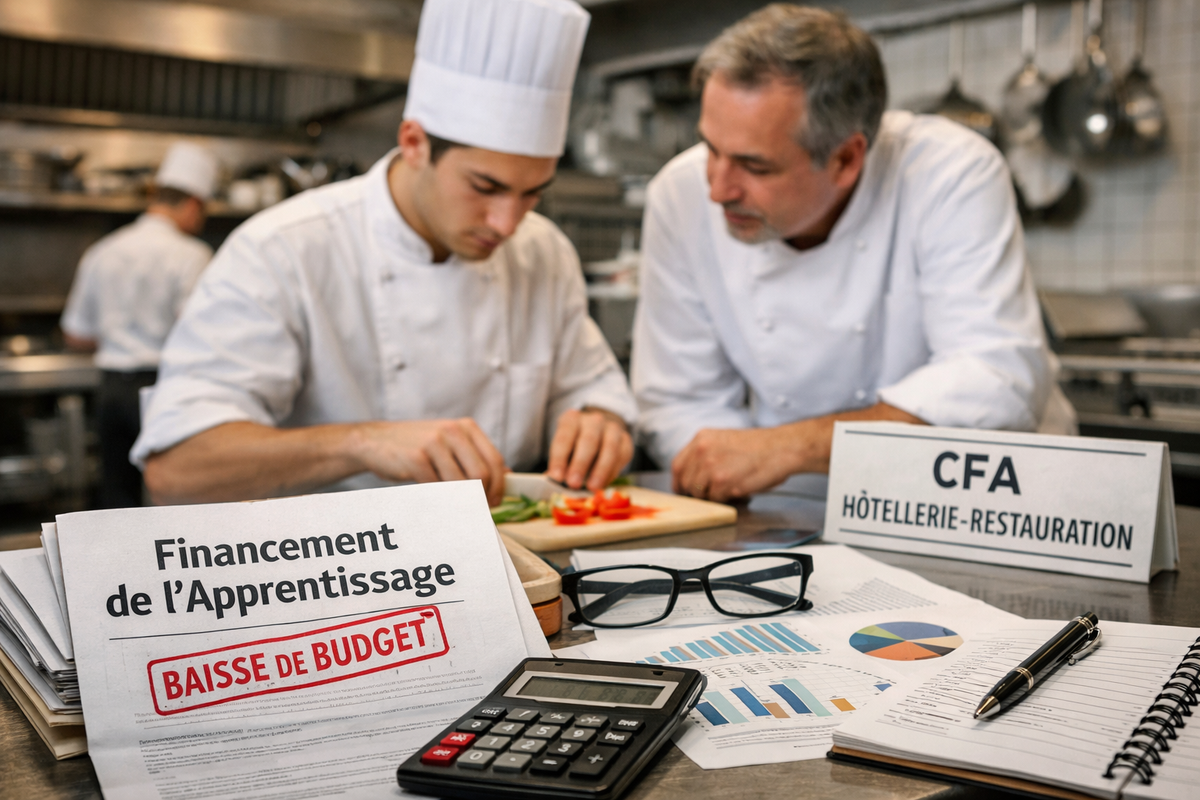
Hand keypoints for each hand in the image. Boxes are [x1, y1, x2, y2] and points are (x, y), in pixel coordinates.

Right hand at [350, 418, 507, 505]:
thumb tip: (508, 477)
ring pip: (460, 484)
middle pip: (482, 474)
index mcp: (466, 427)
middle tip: (477, 511)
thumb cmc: (418, 448)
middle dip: (483, 497)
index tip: (495, 502)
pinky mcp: (416, 457)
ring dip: (459, 501)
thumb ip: (476, 458)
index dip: (499, 486)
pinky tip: (433, 497)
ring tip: (452, 505)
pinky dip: (438, 498)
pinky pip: (436, 487)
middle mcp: (453, 431)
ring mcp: (434, 442)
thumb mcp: (450, 445)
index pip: (495, 460)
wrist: (376, 441)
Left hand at [545, 408, 632, 491]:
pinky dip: (612, 472)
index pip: (564, 437)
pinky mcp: (625, 440)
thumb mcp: (564, 450)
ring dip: (600, 470)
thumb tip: (556, 483)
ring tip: (592, 487)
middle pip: (588, 440)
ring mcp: (612, 428)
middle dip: (580, 464)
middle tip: (573, 484)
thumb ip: (561, 465)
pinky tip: (603, 484)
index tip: (556, 477)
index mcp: (572, 419)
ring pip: (609, 448)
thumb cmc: (575, 445)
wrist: (600, 434)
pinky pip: (621, 456)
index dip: (559, 458)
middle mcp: (593, 420)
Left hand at [671, 427, 803, 501]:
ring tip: (731, 488)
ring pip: (699, 494)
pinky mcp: (722, 482)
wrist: (782, 448)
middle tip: (714, 493)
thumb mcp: (724, 441)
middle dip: (698, 492)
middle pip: (686, 483)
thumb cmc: (759, 447)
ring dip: (714, 496)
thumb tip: (694, 476)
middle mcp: (702, 450)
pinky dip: (728, 500)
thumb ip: (706, 455)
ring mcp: (711, 466)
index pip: (678, 465)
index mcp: (702, 438)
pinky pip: (716, 500)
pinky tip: (740, 490)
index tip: (682, 490)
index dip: (679, 482)